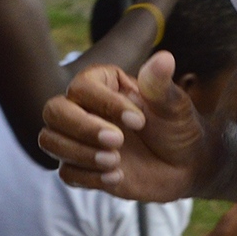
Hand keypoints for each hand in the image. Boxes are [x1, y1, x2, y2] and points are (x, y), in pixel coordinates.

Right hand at [39, 53, 207, 199]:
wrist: (186, 167)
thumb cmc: (178, 128)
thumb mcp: (175, 106)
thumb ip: (161, 85)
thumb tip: (164, 58)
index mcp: (103, 85)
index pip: (82, 86)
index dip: (105, 104)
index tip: (140, 121)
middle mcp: (85, 109)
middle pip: (54, 111)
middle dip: (81, 128)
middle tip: (117, 141)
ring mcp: (80, 140)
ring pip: (50, 140)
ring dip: (80, 154)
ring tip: (116, 161)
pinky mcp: (82, 167)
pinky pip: (65, 172)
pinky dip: (88, 177)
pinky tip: (117, 176)